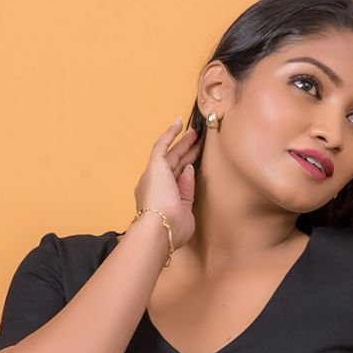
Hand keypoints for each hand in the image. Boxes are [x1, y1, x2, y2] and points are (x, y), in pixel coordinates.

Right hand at [132, 117, 204, 250]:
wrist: (159, 229)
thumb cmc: (172, 229)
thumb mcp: (186, 213)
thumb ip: (188, 193)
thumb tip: (189, 170)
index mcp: (161, 200)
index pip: (177, 182)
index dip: (187, 172)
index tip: (196, 164)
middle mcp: (155, 186)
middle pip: (175, 165)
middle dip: (187, 154)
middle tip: (198, 143)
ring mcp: (154, 175)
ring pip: (171, 154)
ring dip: (183, 143)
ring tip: (195, 133)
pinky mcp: (155, 166)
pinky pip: (162, 145)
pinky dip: (170, 134)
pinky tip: (179, 123)